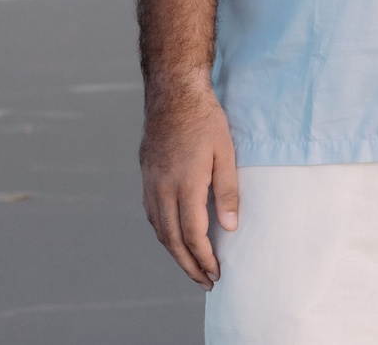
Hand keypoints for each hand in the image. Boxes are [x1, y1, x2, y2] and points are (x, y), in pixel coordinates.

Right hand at [140, 83, 239, 287]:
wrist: (173, 94)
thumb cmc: (206, 121)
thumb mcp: (226, 153)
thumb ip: (228, 192)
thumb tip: (231, 228)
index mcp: (185, 185)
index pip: (192, 235)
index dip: (204, 259)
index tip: (216, 274)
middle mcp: (162, 189)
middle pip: (172, 240)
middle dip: (189, 265)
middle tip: (205, 282)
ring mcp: (151, 184)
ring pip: (159, 230)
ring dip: (175, 253)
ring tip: (193, 267)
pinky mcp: (146, 177)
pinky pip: (152, 215)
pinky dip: (164, 233)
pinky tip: (174, 238)